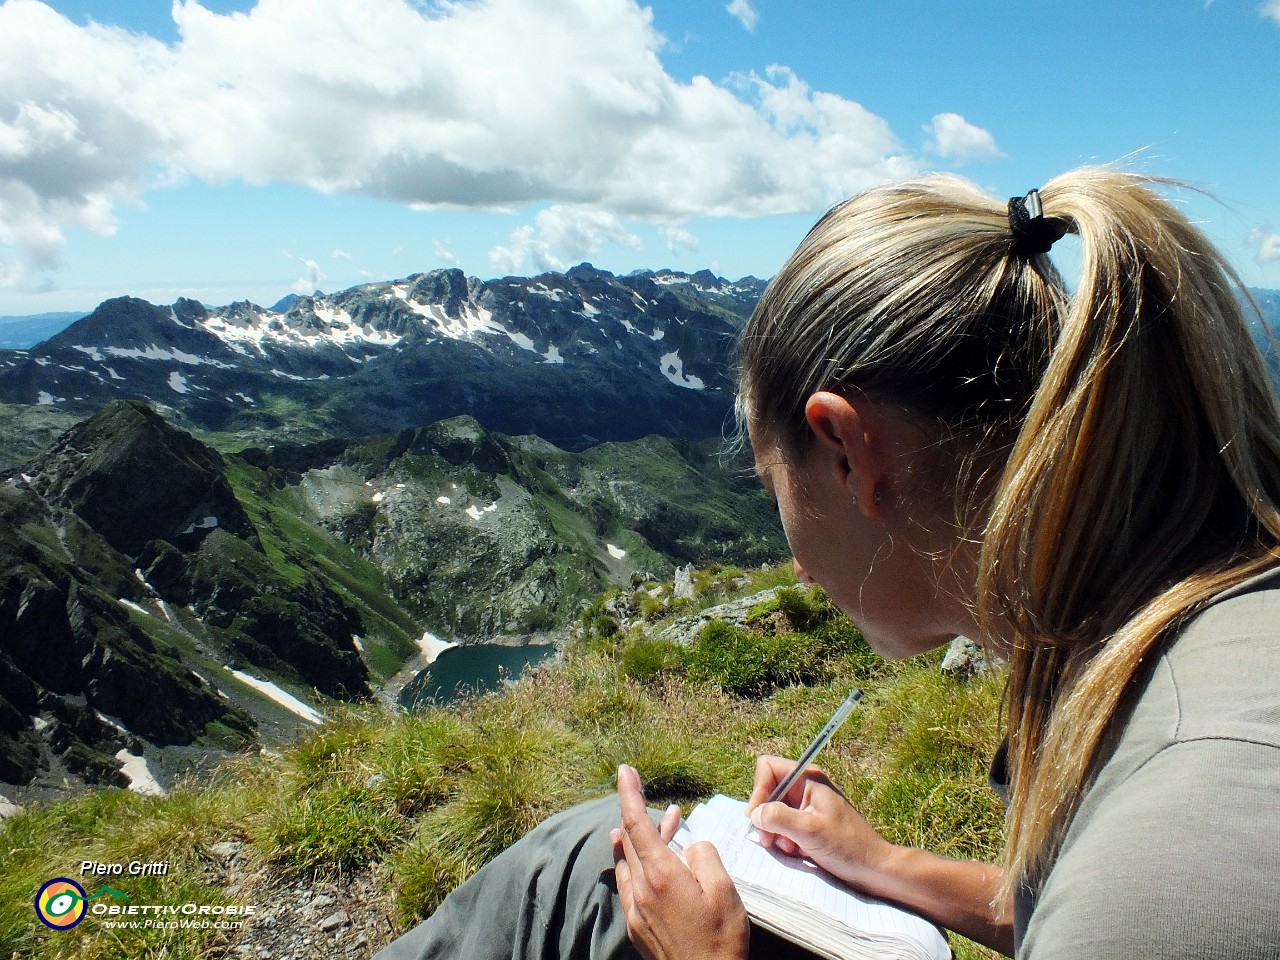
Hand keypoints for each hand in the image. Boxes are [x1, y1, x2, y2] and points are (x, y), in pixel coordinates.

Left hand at [612, 764, 749, 959]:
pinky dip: (637, 863)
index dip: (629, 793)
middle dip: (638, 812)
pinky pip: (629, 883)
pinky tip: (646, 862)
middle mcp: (640, 889)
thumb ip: (704, 856)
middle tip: (649, 795)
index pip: (636, 823)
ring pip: (629, 861)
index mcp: (660, 875)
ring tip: (661, 823)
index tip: (624, 770)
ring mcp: (635, 909)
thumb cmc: (720, 939)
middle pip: (630, 839)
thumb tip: (690, 845)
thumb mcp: (723, 890)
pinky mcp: (637, 926)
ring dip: (640, 838)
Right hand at [745, 755, 896, 890]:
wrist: (872, 867)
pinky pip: (783, 824)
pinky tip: (798, 850)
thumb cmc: (846, 846)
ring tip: (791, 848)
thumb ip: (779, 818)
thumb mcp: (810, 831)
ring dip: (776, 832)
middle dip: (766, 817)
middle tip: (772, 841)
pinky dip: (785, 839)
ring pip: (773, 811)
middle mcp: (805, 786)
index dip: (758, 791)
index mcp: (808, 778)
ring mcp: (806, 804)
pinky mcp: (807, 820)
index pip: (767, 768)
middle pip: (767, 791)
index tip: (758, 818)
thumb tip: (754, 814)